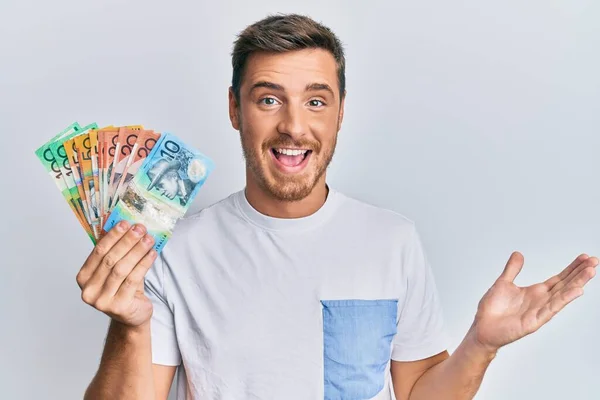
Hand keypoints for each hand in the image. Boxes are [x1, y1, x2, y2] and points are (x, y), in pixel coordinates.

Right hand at [76, 221, 156, 326]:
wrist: (132, 315)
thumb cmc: (123, 288)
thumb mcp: (115, 269)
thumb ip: (115, 251)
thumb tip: (124, 225)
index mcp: (83, 277)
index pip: (98, 251)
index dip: (113, 236)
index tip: (126, 223)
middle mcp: (88, 290)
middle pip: (110, 259)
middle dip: (127, 241)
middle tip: (140, 228)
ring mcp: (102, 301)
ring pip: (122, 269)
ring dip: (137, 251)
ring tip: (149, 239)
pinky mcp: (119, 307)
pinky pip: (133, 280)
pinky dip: (144, 264)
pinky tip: (152, 254)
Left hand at [471, 252, 597, 352]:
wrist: (482, 327)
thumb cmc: (492, 309)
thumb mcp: (503, 282)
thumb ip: (512, 269)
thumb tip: (518, 254)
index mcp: (536, 292)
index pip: (559, 278)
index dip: (572, 268)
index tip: (585, 258)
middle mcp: (541, 301)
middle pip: (566, 284)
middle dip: (580, 273)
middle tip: (594, 261)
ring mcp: (540, 311)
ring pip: (563, 295)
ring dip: (577, 283)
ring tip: (591, 272)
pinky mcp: (535, 321)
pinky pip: (552, 308)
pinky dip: (564, 299)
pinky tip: (577, 290)